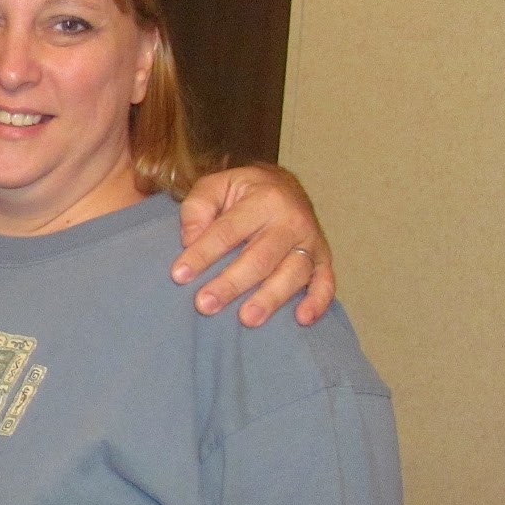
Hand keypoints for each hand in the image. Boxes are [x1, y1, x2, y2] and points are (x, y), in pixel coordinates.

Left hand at [172, 165, 334, 327]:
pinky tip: (302, 319)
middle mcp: (292, 220)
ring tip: (247, 319)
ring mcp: (311, 241)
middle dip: (231, 283)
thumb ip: (198, 207)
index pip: (228, 231)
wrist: (283, 185)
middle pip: (261, 257)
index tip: (179, 275)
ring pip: (293, 273)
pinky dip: (318, 301)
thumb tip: (190, 239)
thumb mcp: (216, 185)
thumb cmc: (242, 191)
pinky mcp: (324, 258)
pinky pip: (326, 282)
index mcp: (263, 199)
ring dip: (270, 298)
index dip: (202, 254)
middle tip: (205, 304)